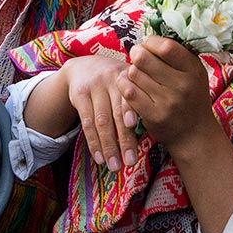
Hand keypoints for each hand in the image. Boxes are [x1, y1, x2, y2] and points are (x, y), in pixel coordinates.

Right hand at [61, 55, 138, 171]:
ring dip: (108, 146)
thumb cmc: (116, 81)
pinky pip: (87, 123)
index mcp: (128, 75)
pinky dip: (94, 143)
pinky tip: (100, 158)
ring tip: (115, 166)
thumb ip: (139, 99)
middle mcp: (111, 78)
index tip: (133, 125)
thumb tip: (153, 129)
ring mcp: (93, 87)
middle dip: (124, 140)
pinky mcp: (79, 95)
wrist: (84, 66)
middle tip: (131, 162)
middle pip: (117, 113)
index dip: (130, 109)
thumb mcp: (128, 82)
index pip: (130, 96)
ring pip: (101, 121)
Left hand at [119, 35, 214, 152]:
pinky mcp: (153, 116)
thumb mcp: (194, 73)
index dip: (151, 42)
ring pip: (133, 74)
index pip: (166, 47)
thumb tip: (150, 33)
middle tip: (138, 57)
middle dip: (136, 54)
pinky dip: (125, 86)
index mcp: (194, 70)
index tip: (148, 45)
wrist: (194, 134)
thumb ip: (177, 54)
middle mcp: (183, 86)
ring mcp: (168, 102)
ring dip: (131, 71)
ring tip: (138, 74)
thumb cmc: (191, 96)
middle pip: (144, 58)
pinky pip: (128, 92)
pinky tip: (131, 86)